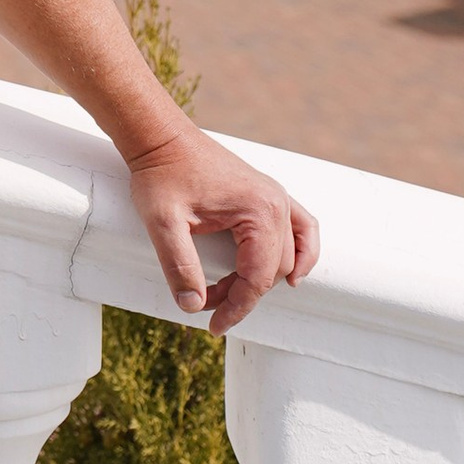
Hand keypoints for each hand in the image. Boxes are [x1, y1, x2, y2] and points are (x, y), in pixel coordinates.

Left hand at [121, 121, 318, 333]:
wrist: (161, 137)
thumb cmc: (162, 174)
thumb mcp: (162, 222)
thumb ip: (179, 265)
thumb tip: (193, 306)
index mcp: (258, 211)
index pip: (258, 277)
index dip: (237, 307)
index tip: (213, 326)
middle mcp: (276, 203)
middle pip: (272, 270)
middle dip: (240, 294)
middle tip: (205, 304)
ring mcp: (276, 196)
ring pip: (288, 254)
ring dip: (263, 279)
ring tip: (234, 296)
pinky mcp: (267, 194)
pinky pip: (301, 227)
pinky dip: (302, 252)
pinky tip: (293, 273)